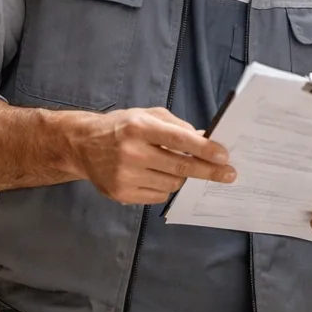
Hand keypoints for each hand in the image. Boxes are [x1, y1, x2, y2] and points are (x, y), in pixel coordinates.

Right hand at [71, 107, 233, 204]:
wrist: (83, 145)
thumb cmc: (121, 127)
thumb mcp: (146, 115)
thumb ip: (176, 126)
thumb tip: (206, 139)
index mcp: (139, 127)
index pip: (180, 140)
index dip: (205, 149)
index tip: (224, 156)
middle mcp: (131, 152)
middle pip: (180, 166)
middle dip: (208, 171)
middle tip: (229, 174)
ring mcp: (125, 176)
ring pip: (172, 183)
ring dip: (182, 176)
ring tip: (174, 166)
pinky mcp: (121, 194)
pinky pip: (158, 195)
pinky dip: (165, 186)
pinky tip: (155, 175)